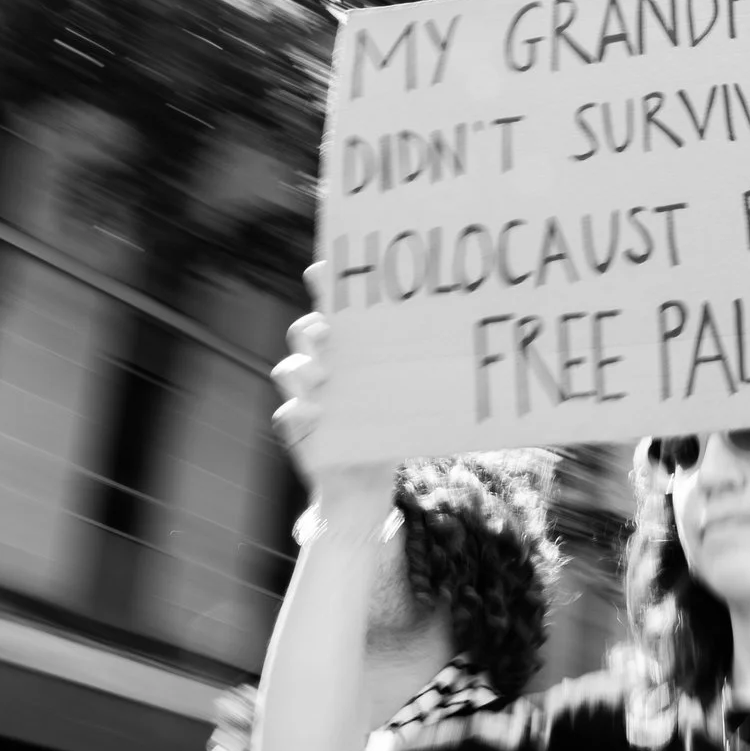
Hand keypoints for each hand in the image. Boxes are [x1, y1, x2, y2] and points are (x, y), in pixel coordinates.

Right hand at [274, 262, 396, 510]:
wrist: (366, 482)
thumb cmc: (392, 427)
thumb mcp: (407, 395)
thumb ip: (418, 369)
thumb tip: (462, 343)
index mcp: (347, 351)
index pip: (329, 310)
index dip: (322, 285)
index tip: (323, 268)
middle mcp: (321, 367)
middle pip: (303, 332)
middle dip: (312, 328)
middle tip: (330, 333)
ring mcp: (304, 396)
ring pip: (289, 368)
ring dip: (303, 370)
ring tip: (325, 379)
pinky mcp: (296, 428)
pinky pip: (287, 413)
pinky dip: (299, 413)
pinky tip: (316, 416)